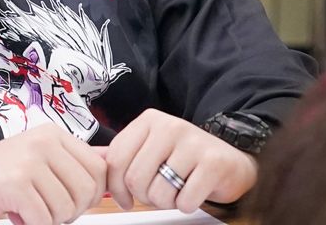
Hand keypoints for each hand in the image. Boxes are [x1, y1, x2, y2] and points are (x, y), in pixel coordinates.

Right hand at [0, 125, 105, 224]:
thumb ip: (72, 162)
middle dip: (70, 210)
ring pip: (67, 209)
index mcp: (53, 135)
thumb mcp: (38, 161)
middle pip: (88, 190)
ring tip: (27, 208)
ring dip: (48, 219)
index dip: (91, 194)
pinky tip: (16, 214)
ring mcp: (29, 161)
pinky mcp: (16, 183)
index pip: (99, 168)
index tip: (75, 204)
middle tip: (45, 208)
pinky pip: (44, 220)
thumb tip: (111, 162)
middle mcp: (43, 142)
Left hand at [105, 109, 256, 212]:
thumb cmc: (185, 159)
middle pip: (135, 178)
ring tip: (177, 190)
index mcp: (148, 121)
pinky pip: (184, 200)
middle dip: (144, 197)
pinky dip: (186, 205)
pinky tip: (192, 193)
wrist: (233, 162)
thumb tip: (92, 161)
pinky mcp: (213, 163)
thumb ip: (124, 155)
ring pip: (158, 192)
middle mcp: (169, 126)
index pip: (116, 159)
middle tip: (157, 194)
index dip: (116, 187)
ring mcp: (193, 143)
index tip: (124, 199)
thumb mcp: (152, 148)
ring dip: (166, 202)